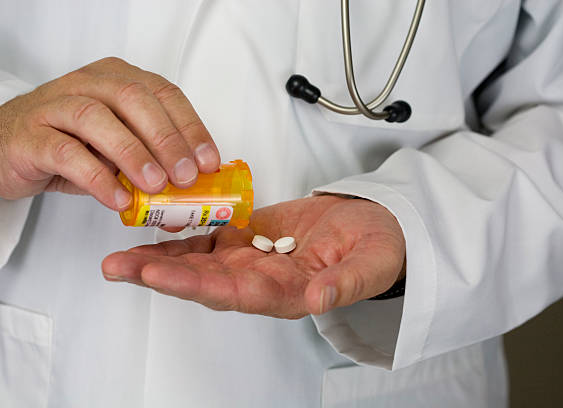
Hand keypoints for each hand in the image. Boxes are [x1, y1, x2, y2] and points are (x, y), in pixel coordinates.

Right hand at [0, 57, 219, 209]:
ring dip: (133, 154)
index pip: (164, 94)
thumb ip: (151, 160)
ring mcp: (56, 106)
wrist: (8, 147)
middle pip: (134, 100)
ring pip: (98, 120)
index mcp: (118, 80)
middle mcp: (88, 85)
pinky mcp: (31, 135)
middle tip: (186, 176)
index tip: (209, 162)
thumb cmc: (72, 143)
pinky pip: (66, 153)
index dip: (191, 127)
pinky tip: (118, 199)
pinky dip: (97, 178)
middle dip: (167, 139)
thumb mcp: (119, 148)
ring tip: (156, 186)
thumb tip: (192, 191)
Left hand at [102, 195, 405, 318]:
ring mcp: (252, 259)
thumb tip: (319, 301)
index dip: (197, 286)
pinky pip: (210, 240)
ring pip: (200, 263)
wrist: (373, 228)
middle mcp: (261, 281)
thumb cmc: (378, 248)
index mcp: (288, 293)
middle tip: (119, 267)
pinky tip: (152, 231)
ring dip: (160, 259)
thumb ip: (347, 283)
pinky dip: (181, 237)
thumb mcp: (372, 264)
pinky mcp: (249, 236)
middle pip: (205, 282)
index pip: (236, 294)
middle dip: (161, 275)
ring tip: (120, 257)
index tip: (159, 276)